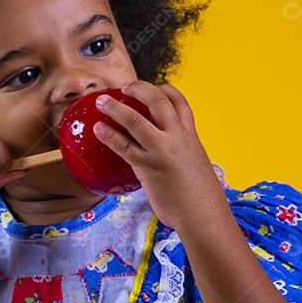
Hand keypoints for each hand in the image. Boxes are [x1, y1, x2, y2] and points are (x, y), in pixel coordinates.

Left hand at [92, 81, 225, 227]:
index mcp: (191, 136)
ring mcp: (161, 150)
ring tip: (102, 101)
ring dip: (116, 107)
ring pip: (135, 119)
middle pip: (158, 100)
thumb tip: (166, 158)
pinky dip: (109, 135)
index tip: (156, 87)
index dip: (167, 90)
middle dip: (139, 89)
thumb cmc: (200, 197)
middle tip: (125, 87)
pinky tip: (98, 129)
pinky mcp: (147, 167)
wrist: (203, 215)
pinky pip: (123, 146)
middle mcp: (177, 137)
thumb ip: (181, 154)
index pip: (180, 103)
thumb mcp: (196, 165)